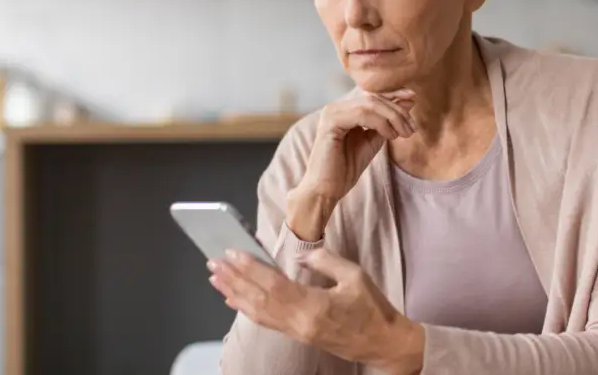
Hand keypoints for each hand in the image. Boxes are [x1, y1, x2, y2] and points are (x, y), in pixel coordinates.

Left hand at [208, 248, 424, 374]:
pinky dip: (247, 309)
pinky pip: (266, 322)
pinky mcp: (298, 336)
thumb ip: (325, 261)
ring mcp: (298, 332)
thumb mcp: (355, 276)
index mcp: (316, 307)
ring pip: (258, 313)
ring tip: (217, 278)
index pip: (274, 286)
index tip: (233, 253)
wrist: (384, 343)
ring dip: (234, 294)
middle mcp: (301, 323)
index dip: (251, 269)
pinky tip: (234, 299)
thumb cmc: (373, 309)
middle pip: (259, 300)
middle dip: (234, 280)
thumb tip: (299, 257)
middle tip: (214, 262)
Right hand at [287, 89, 415, 239]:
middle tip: (412, 128)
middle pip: (373, 98)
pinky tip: (389, 135)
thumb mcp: (373, 141)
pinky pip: (361, 114)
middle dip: (397, 110)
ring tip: (404, 134)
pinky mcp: (330, 122)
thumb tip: (407, 102)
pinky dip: (380, 123)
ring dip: (392, 117)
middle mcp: (336, 107)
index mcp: (344, 110)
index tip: (413, 97)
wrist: (327, 190)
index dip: (393, 94)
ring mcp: (331, 113)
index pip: (372, 95)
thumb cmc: (346, 168)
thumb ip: (387, 123)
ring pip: (369, 104)